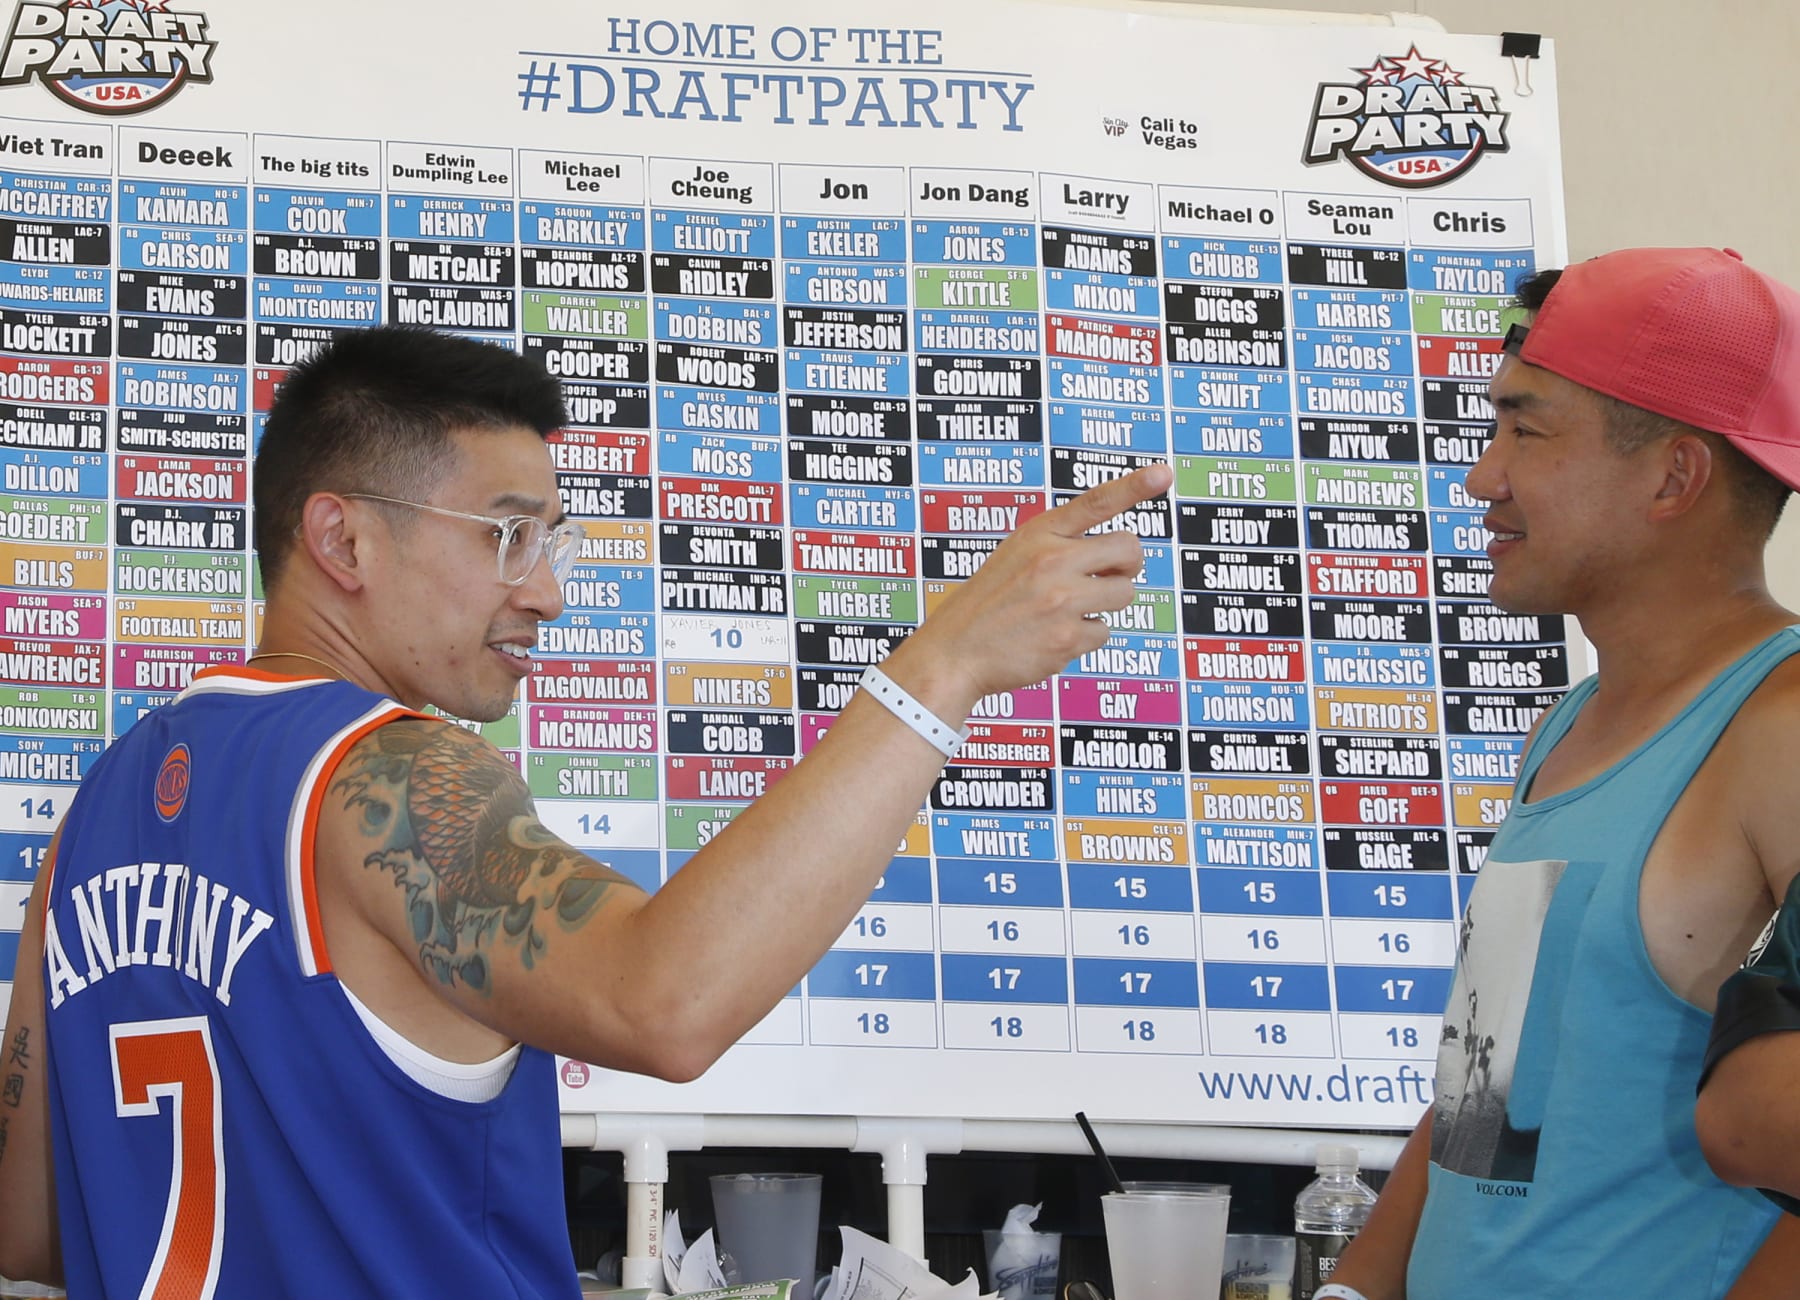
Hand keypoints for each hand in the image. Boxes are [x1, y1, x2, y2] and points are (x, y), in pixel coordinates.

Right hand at [896, 463, 1172, 702]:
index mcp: (1038, 533)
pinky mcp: (1068, 637)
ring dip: (1106, 604)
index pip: (1095, 502)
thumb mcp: (1014, 556)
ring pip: (1125, 594)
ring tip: (1067, 611)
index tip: (1163, 472)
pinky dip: (1085, 638)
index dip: (1134, 485)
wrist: (953, 653)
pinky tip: (1053, 638)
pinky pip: (1104, 632)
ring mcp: (1062, 599)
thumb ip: (1059, 547)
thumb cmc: (987, 605)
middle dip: (1128, 565)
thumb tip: (1117, 556)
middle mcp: (1052, 560)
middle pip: (1130, 550)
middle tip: (1111, 576)